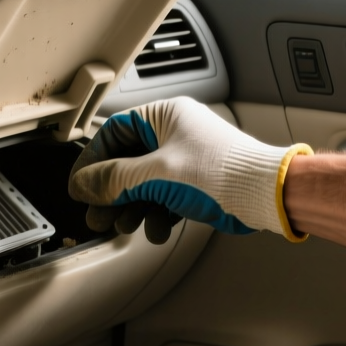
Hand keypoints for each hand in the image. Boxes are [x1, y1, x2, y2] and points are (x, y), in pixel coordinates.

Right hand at [67, 97, 310, 243]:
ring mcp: (186, 157)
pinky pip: (164, 195)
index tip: (80, 187)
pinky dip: (156, 213)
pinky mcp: (196, 181)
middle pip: (126, 162)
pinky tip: (156, 229)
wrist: (265, 195)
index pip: (113, 133)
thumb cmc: (223, 173)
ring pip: (144, 182)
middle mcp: (175, 132)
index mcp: (164, 115)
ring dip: (132, 207)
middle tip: (99, 215)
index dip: (92, 162)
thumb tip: (82, 185)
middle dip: (112, 193)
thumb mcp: (156, 175)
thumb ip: (114, 180)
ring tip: (125, 226)